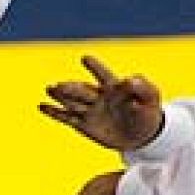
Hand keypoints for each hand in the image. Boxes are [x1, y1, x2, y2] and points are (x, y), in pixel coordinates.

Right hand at [40, 55, 163, 151]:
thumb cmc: (148, 113)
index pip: (103, 75)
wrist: (141, 136)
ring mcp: (90, 110)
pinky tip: (42, 106)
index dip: (95, 67)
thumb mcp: (152, 100)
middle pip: (83, 91)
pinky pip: (67, 118)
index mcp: (114, 87)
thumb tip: (131, 79)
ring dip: (60, 96)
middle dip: (72, 88)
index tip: (85, 58)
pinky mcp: (84, 125)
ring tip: (50, 89)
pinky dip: (54, 113)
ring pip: (72, 102)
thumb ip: (144, 89)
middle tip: (60, 85)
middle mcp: (98, 96)